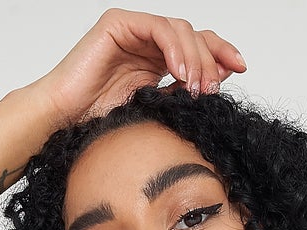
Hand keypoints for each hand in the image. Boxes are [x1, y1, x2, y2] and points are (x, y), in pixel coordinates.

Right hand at [40, 12, 246, 127]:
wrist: (64, 123)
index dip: (222, 53)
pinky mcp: (118, 25)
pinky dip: (174, 46)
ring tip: (197, 86)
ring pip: (180, 30)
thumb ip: (182, 95)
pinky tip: (180, 72)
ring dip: (195, 57)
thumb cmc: (101, 127)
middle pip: (194, 36)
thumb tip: (217, 83)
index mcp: (158, 62)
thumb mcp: (156, 114)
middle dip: (211, 59)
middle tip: (212, 89)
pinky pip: (157, 27)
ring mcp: (134, 31)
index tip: (241, 68)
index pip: (198, 48)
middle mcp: (148, 43)